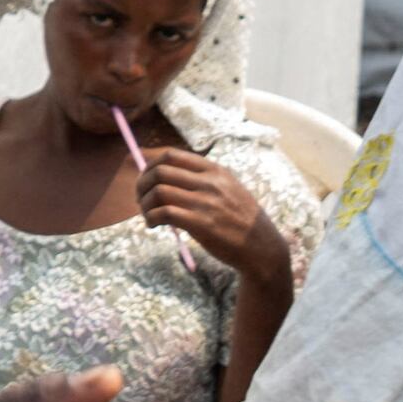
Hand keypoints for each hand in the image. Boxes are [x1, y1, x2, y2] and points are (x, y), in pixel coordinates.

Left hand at [131, 145, 285, 282]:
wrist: (260, 246)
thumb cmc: (241, 220)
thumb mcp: (229, 189)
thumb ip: (204, 181)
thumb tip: (166, 177)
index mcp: (215, 170)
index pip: (172, 155)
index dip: (151, 165)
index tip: (146, 178)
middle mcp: (209, 182)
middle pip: (160, 171)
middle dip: (143, 184)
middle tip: (141, 199)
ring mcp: (205, 202)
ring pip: (159, 191)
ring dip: (145, 204)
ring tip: (148, 215)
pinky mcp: (201, 223)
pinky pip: (164, 213)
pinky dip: (151, 218)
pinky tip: (154, 225)